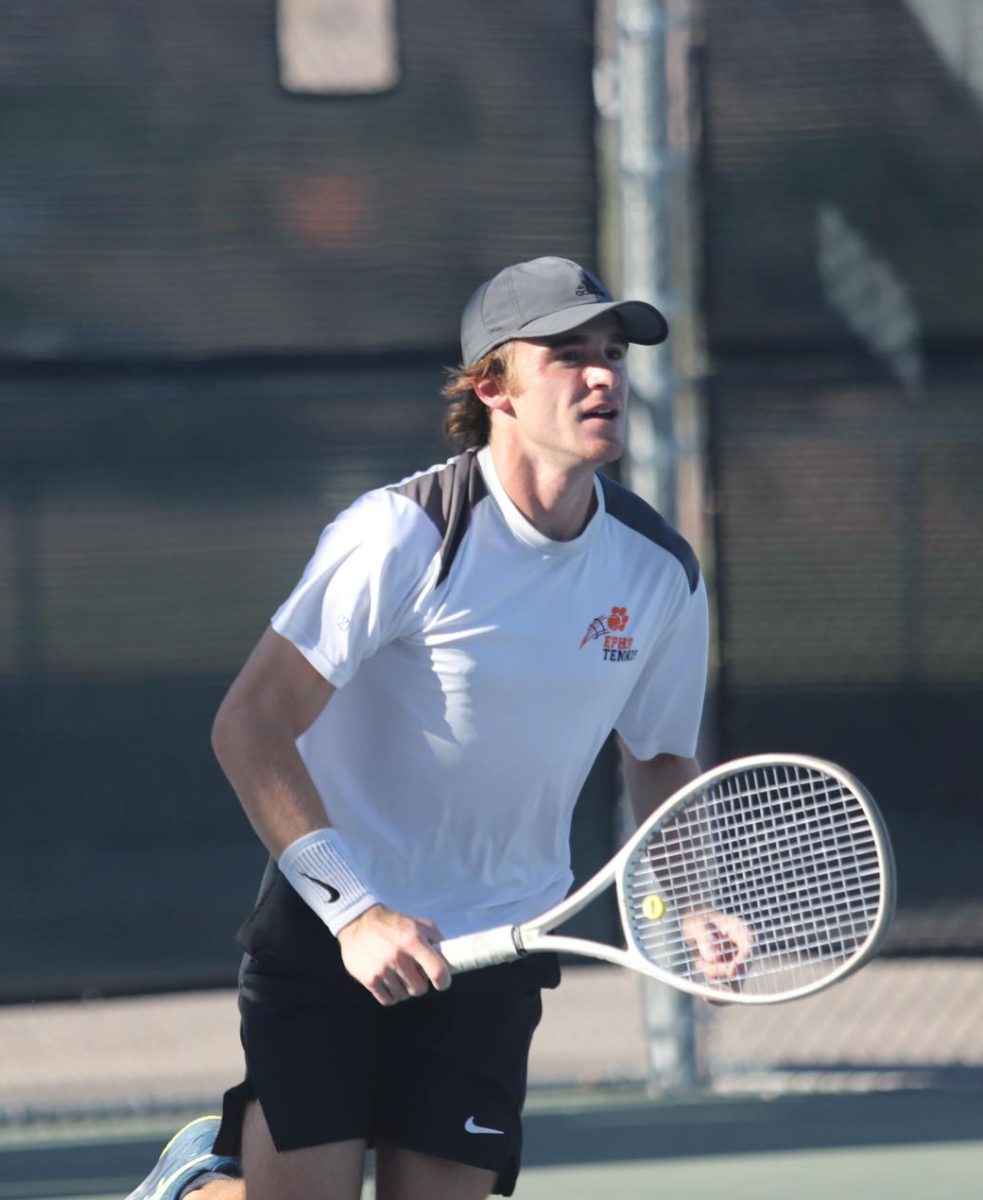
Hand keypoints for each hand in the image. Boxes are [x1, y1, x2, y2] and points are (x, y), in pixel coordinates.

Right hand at [336, 904, 450, 1005]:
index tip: (442, 982)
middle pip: (419, 989)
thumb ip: (436, 940)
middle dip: (419, 983)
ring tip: (398, 973)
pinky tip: (388, 981)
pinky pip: (388, 1000)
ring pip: (403, 996)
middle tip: (413, 973)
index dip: (443, 981)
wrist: (358, 922)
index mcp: (413, 940)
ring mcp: (382, 969)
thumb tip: (451, 959)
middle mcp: (398, 956)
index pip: (437, 971)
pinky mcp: (368, 979)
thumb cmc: (394, 924)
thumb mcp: (418, 924)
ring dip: (403, 988)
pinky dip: (391, 995)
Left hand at [681, 911, 753, 991]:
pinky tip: (706, 995)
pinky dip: (718, 991)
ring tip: (699, 964)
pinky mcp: (730, 970)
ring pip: (736, 980)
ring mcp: (738, 959)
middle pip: (743, 968)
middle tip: (702, 967)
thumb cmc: (695, 919)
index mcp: (738, 929)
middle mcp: (742, 945)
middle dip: (722, 972)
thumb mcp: (696, 925)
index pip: (747, 949)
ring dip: (717, 979)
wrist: (692, 926)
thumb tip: (713, 959)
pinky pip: (729, 986)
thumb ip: (704, 938)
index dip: (741, 963)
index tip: (731, 973)